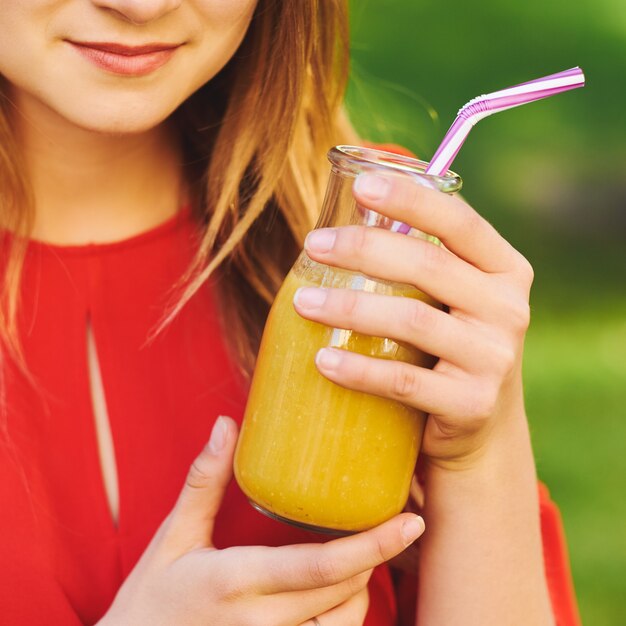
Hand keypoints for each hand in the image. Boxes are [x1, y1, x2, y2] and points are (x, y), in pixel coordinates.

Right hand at [99, 416, 423, 625]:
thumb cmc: (151, 598)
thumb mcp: (174, 537)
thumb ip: (204, 481)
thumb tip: (225, 425)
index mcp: (236, 582)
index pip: (319, 568)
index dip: (371, 546)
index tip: (409, 521)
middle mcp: (260, 624)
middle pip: (343, 590)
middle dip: (377, 554)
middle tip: (399, 519)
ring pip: (345, 621)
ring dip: (364, 584)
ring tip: (367, 549)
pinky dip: (346, 612)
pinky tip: (341, 585)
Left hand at [295, 172, 533, 470]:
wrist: (481, 422)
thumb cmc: (450, 344)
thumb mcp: (454, 297)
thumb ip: (424, 260)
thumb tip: (350, 216)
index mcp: (504, 269)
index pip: (460, 222)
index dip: (412, 199)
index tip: (360, 185)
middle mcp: (508, 309)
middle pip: (429, 266)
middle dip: (365, 249)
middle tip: (314, 245)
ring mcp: (493, 359)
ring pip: (413, 322)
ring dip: (351, 309)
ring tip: (302, 302)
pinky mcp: (471, 404)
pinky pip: (406, 382)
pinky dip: (360, 369)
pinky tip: (323, 359)